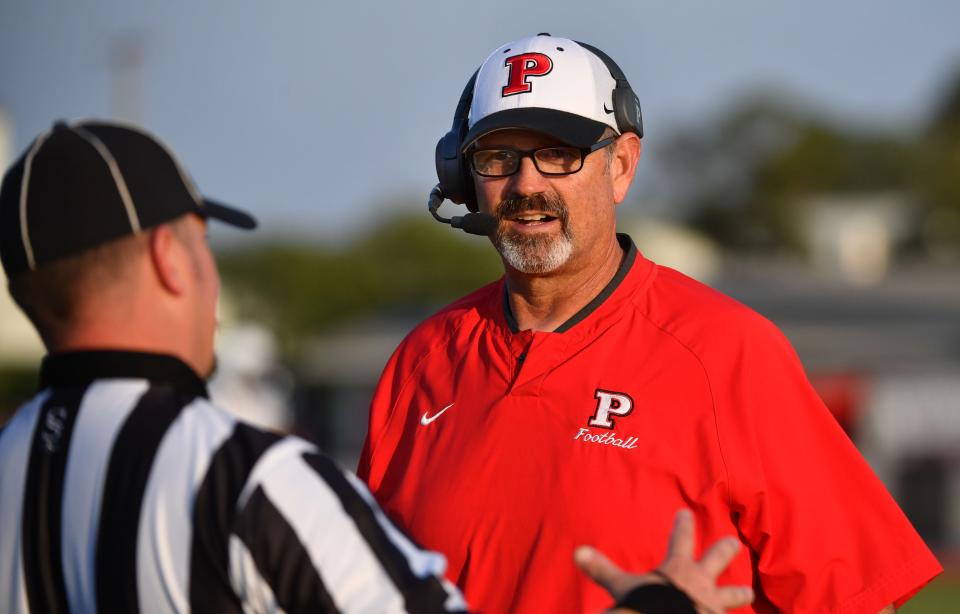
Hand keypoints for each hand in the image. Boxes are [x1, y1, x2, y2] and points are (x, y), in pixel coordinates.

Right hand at [574, 509, 754, 612]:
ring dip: (739, 593)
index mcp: (679, 567)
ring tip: (749, 593)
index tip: (686, 512)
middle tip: (734, 543)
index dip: (683, 524)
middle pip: (718, 558)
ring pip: (733, 595)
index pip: (681, 538)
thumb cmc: (649, 606)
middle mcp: (702, 581)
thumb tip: (577, 552)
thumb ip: (602, 570)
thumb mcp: (623, 587)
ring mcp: (714, 604)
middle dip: (726, 549)